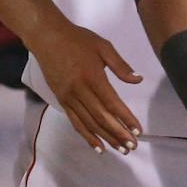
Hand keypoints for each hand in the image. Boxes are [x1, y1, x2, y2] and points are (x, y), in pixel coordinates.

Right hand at [27, 21, 142, 152]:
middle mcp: (80, 91)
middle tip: (133, 146)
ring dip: (106, 138)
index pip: (112, 103)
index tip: (138, 130)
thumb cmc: (78, 40)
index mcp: (92, 77)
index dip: (126, 118)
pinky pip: (76, 122)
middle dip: (119, 134)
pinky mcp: (61, 101)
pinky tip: (98, 146)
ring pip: (89, 123)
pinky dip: (87, 136)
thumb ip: (121, 65)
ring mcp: (69, 98)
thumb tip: (138, 80)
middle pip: (101, 118)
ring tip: (121, 149)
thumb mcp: (103, 46)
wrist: (47, 38)